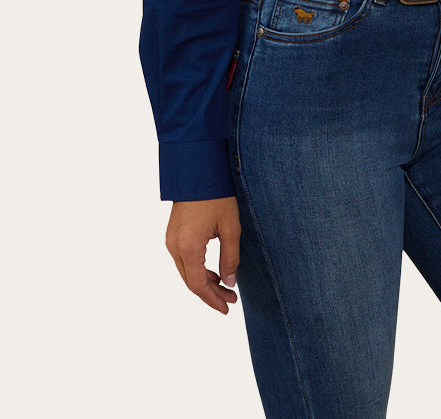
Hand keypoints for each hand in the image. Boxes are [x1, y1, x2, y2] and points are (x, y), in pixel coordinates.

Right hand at [165, 196, 241, 313]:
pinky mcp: (173, 234)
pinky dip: (198, 269)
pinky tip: (213, 272)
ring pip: (186, 272)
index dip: (213, 300)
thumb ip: (230, 258)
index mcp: (188, 247)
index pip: (198, 285)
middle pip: (191, 281)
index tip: (227, 308)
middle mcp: (174, 247)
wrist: (198, 170)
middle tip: (231, 300)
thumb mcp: (231, 228)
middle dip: (211, 293)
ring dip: (205, 282)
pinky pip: (184, 260)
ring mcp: (171, 240)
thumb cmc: (216, 195)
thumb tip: (229, 282)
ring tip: (225, 287)